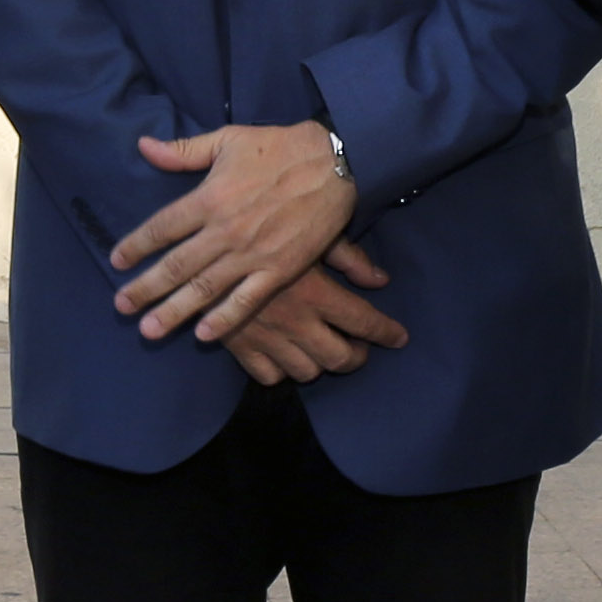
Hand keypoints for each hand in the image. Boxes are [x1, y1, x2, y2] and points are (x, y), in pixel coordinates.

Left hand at [112, 119, 359, 343]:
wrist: (335, 162)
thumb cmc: (279, 147)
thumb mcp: (227, 139)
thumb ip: (183, 150)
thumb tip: (143, 146)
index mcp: (208, 197)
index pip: (160, 227)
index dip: (135, 245)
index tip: (116, 261)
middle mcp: (224, 230)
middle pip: (175, 265)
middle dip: (144, 288)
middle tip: (121, 307)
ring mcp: (251, 253)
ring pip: (204, 289)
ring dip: (173, 311)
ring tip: (148, 330)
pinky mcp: (280, 268)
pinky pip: (246, 299)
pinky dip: (225, 319)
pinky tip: (204, 335)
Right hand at [224, 242, 406, 384]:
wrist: (202, 239)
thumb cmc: (264, 226)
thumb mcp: (311, 231)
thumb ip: (349, 258)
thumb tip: (380, 280)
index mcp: (317, 292)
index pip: (364, 322)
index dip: (387, 333)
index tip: (399, 338)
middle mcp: (296, 321)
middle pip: (340, 358)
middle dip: (356, 356)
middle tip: (357, 346)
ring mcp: (268, 338)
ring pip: (307, 372)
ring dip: (320, 363)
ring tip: (322, 349)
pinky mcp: (240, 346)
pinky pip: (270, 376)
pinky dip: (281, 370)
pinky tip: (284, 353)